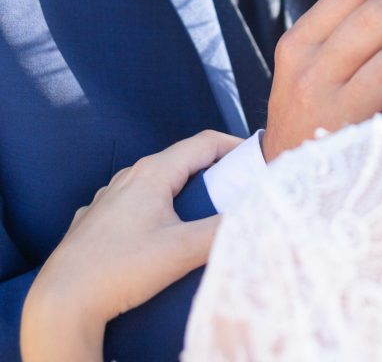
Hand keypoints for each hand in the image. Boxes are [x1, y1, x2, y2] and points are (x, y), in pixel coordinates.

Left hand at [21, 130, 239, 361]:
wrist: (63, 300)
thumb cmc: (120, 270)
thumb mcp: (181, 251)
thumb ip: (222, 230)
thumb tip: (255, 215)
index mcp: (153, 172)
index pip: (204, 143)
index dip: (234, 146)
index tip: (257, 158)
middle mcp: (129, 176)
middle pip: (181, 161)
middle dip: (212, 170)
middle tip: (238, 188)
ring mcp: (109, 198)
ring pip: (156, 182)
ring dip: (183, 190)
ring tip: (201, 212)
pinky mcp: (96, 220)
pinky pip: (134, 204)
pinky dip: (156, 209)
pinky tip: (158, 232)